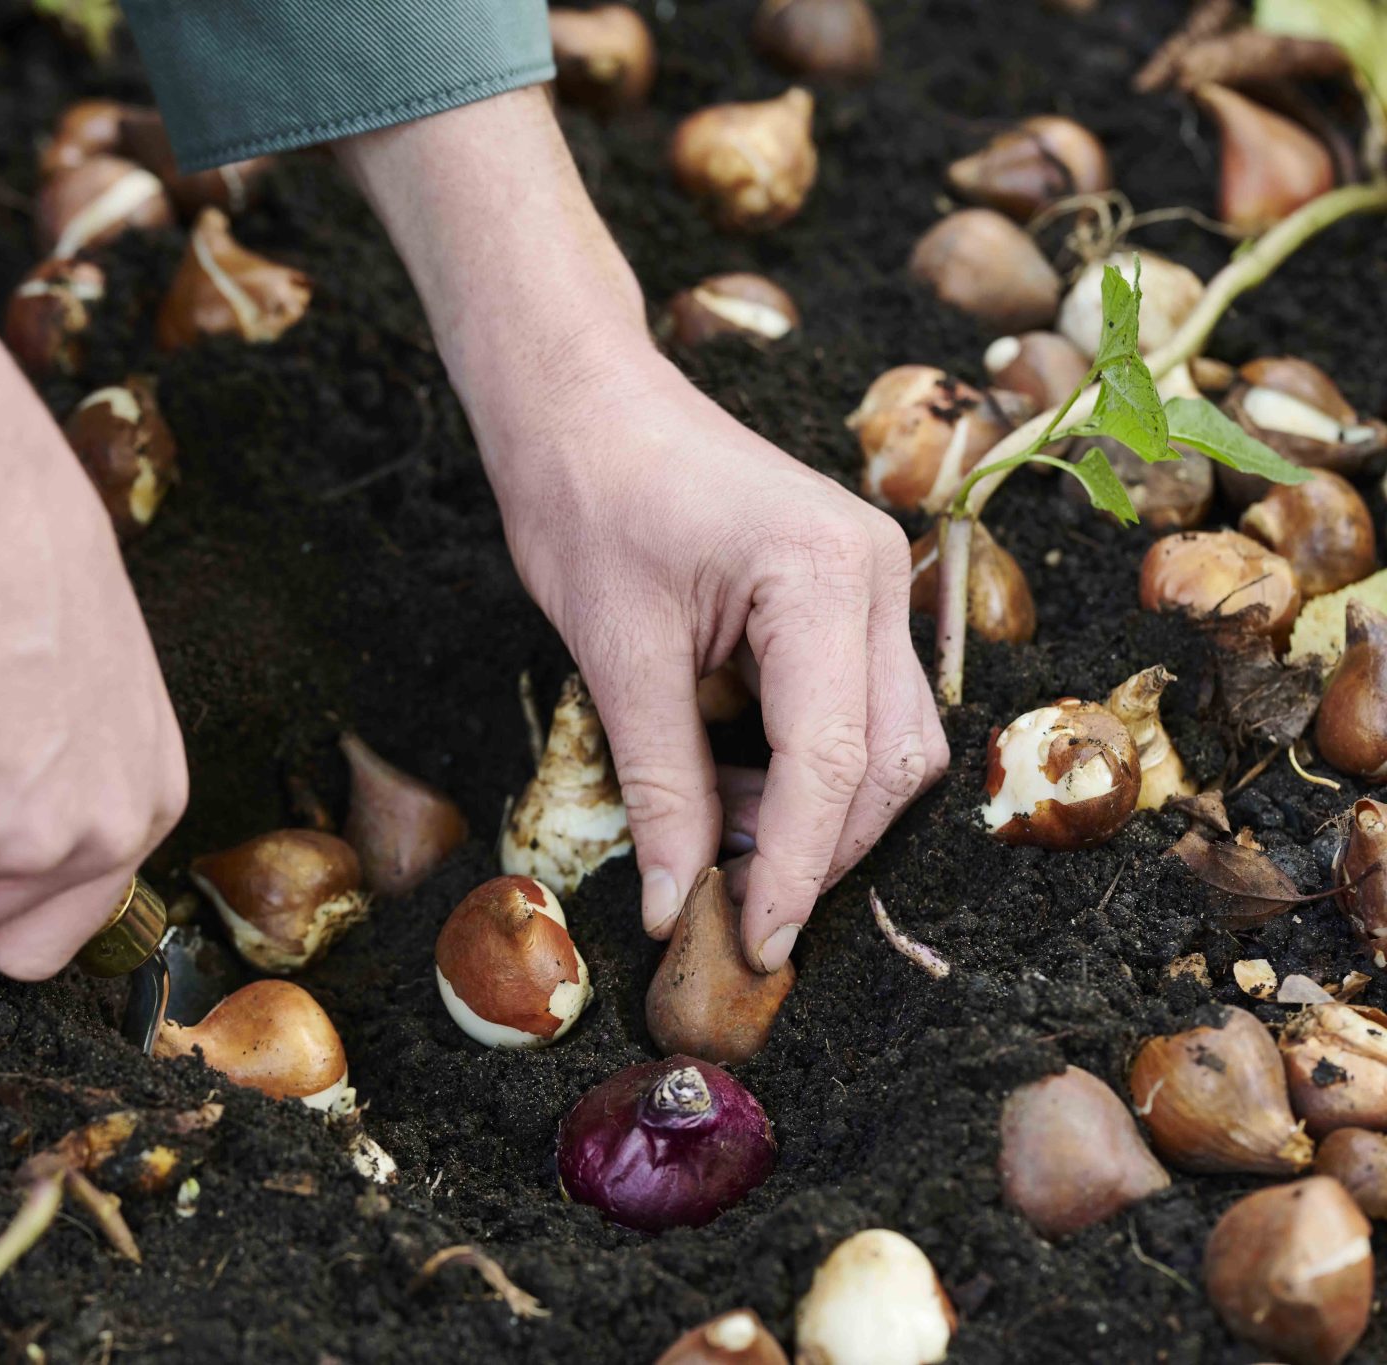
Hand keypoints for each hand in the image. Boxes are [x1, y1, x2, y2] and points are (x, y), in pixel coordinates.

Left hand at [339, 89, 945, 970]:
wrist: (580, 399)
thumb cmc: (585, 496)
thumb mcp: (614, 653)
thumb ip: (663, 786)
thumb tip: (677, 906)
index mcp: (821, 575)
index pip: (835, 759)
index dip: (800, 867)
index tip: (757, 944)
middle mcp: (875, 574)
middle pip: (891, 760)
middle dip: (820, 847)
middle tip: (730, 905)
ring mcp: (873, 578)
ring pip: (891, 740)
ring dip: (819, 811)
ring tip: (718, 835)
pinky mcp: (848, 591)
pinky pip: (861, 705)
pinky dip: (810, 766)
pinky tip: (737, 785)